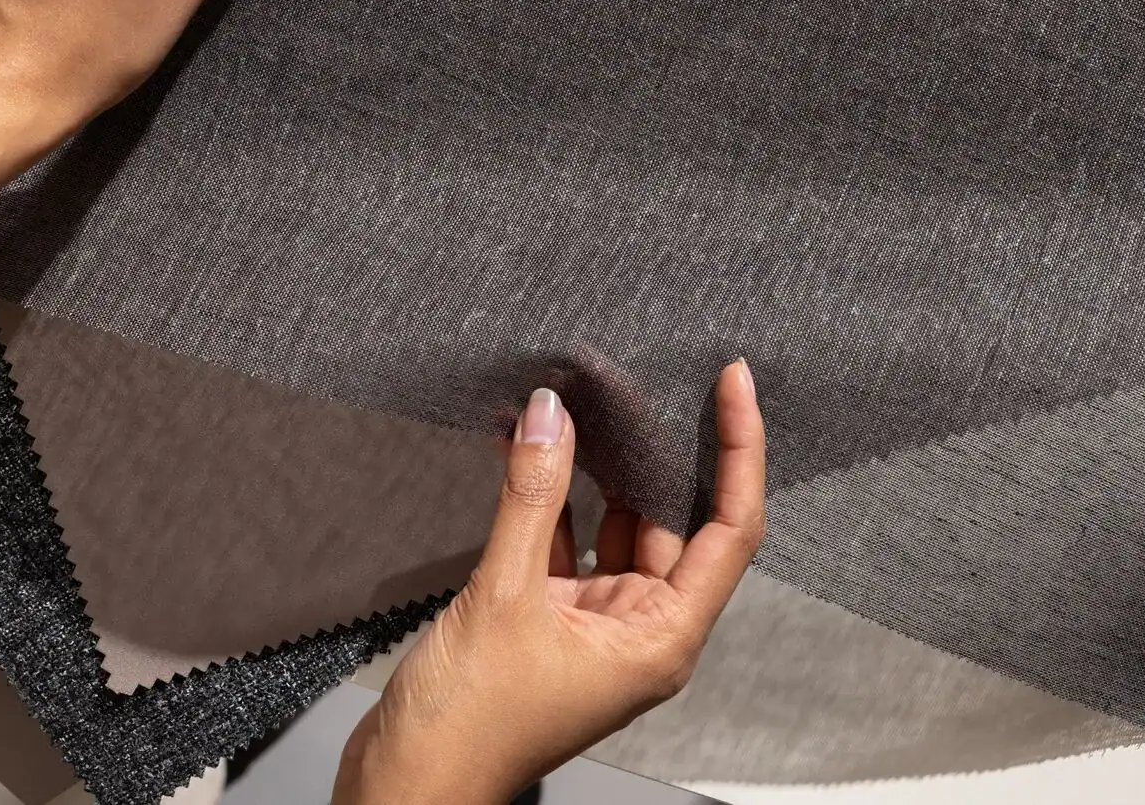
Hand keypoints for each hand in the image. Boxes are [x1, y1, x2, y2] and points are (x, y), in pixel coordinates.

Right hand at [335, 362, 765, 803]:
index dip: (739, 453)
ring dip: (595, 470)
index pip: (731, 530)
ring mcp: (592, 626)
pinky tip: (525, 449)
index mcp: (661, 640)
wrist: (405, 786)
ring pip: (612, 526)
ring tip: (581, 400)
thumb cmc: (468, 728)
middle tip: (636, 381)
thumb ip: (532, 499)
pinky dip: (547, 498)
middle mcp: (638, 632)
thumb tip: (551, 415)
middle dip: (654, 451)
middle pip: (673, 521)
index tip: (732, 387)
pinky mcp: (545, 620)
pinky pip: (560, 542)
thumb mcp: (504, 595)